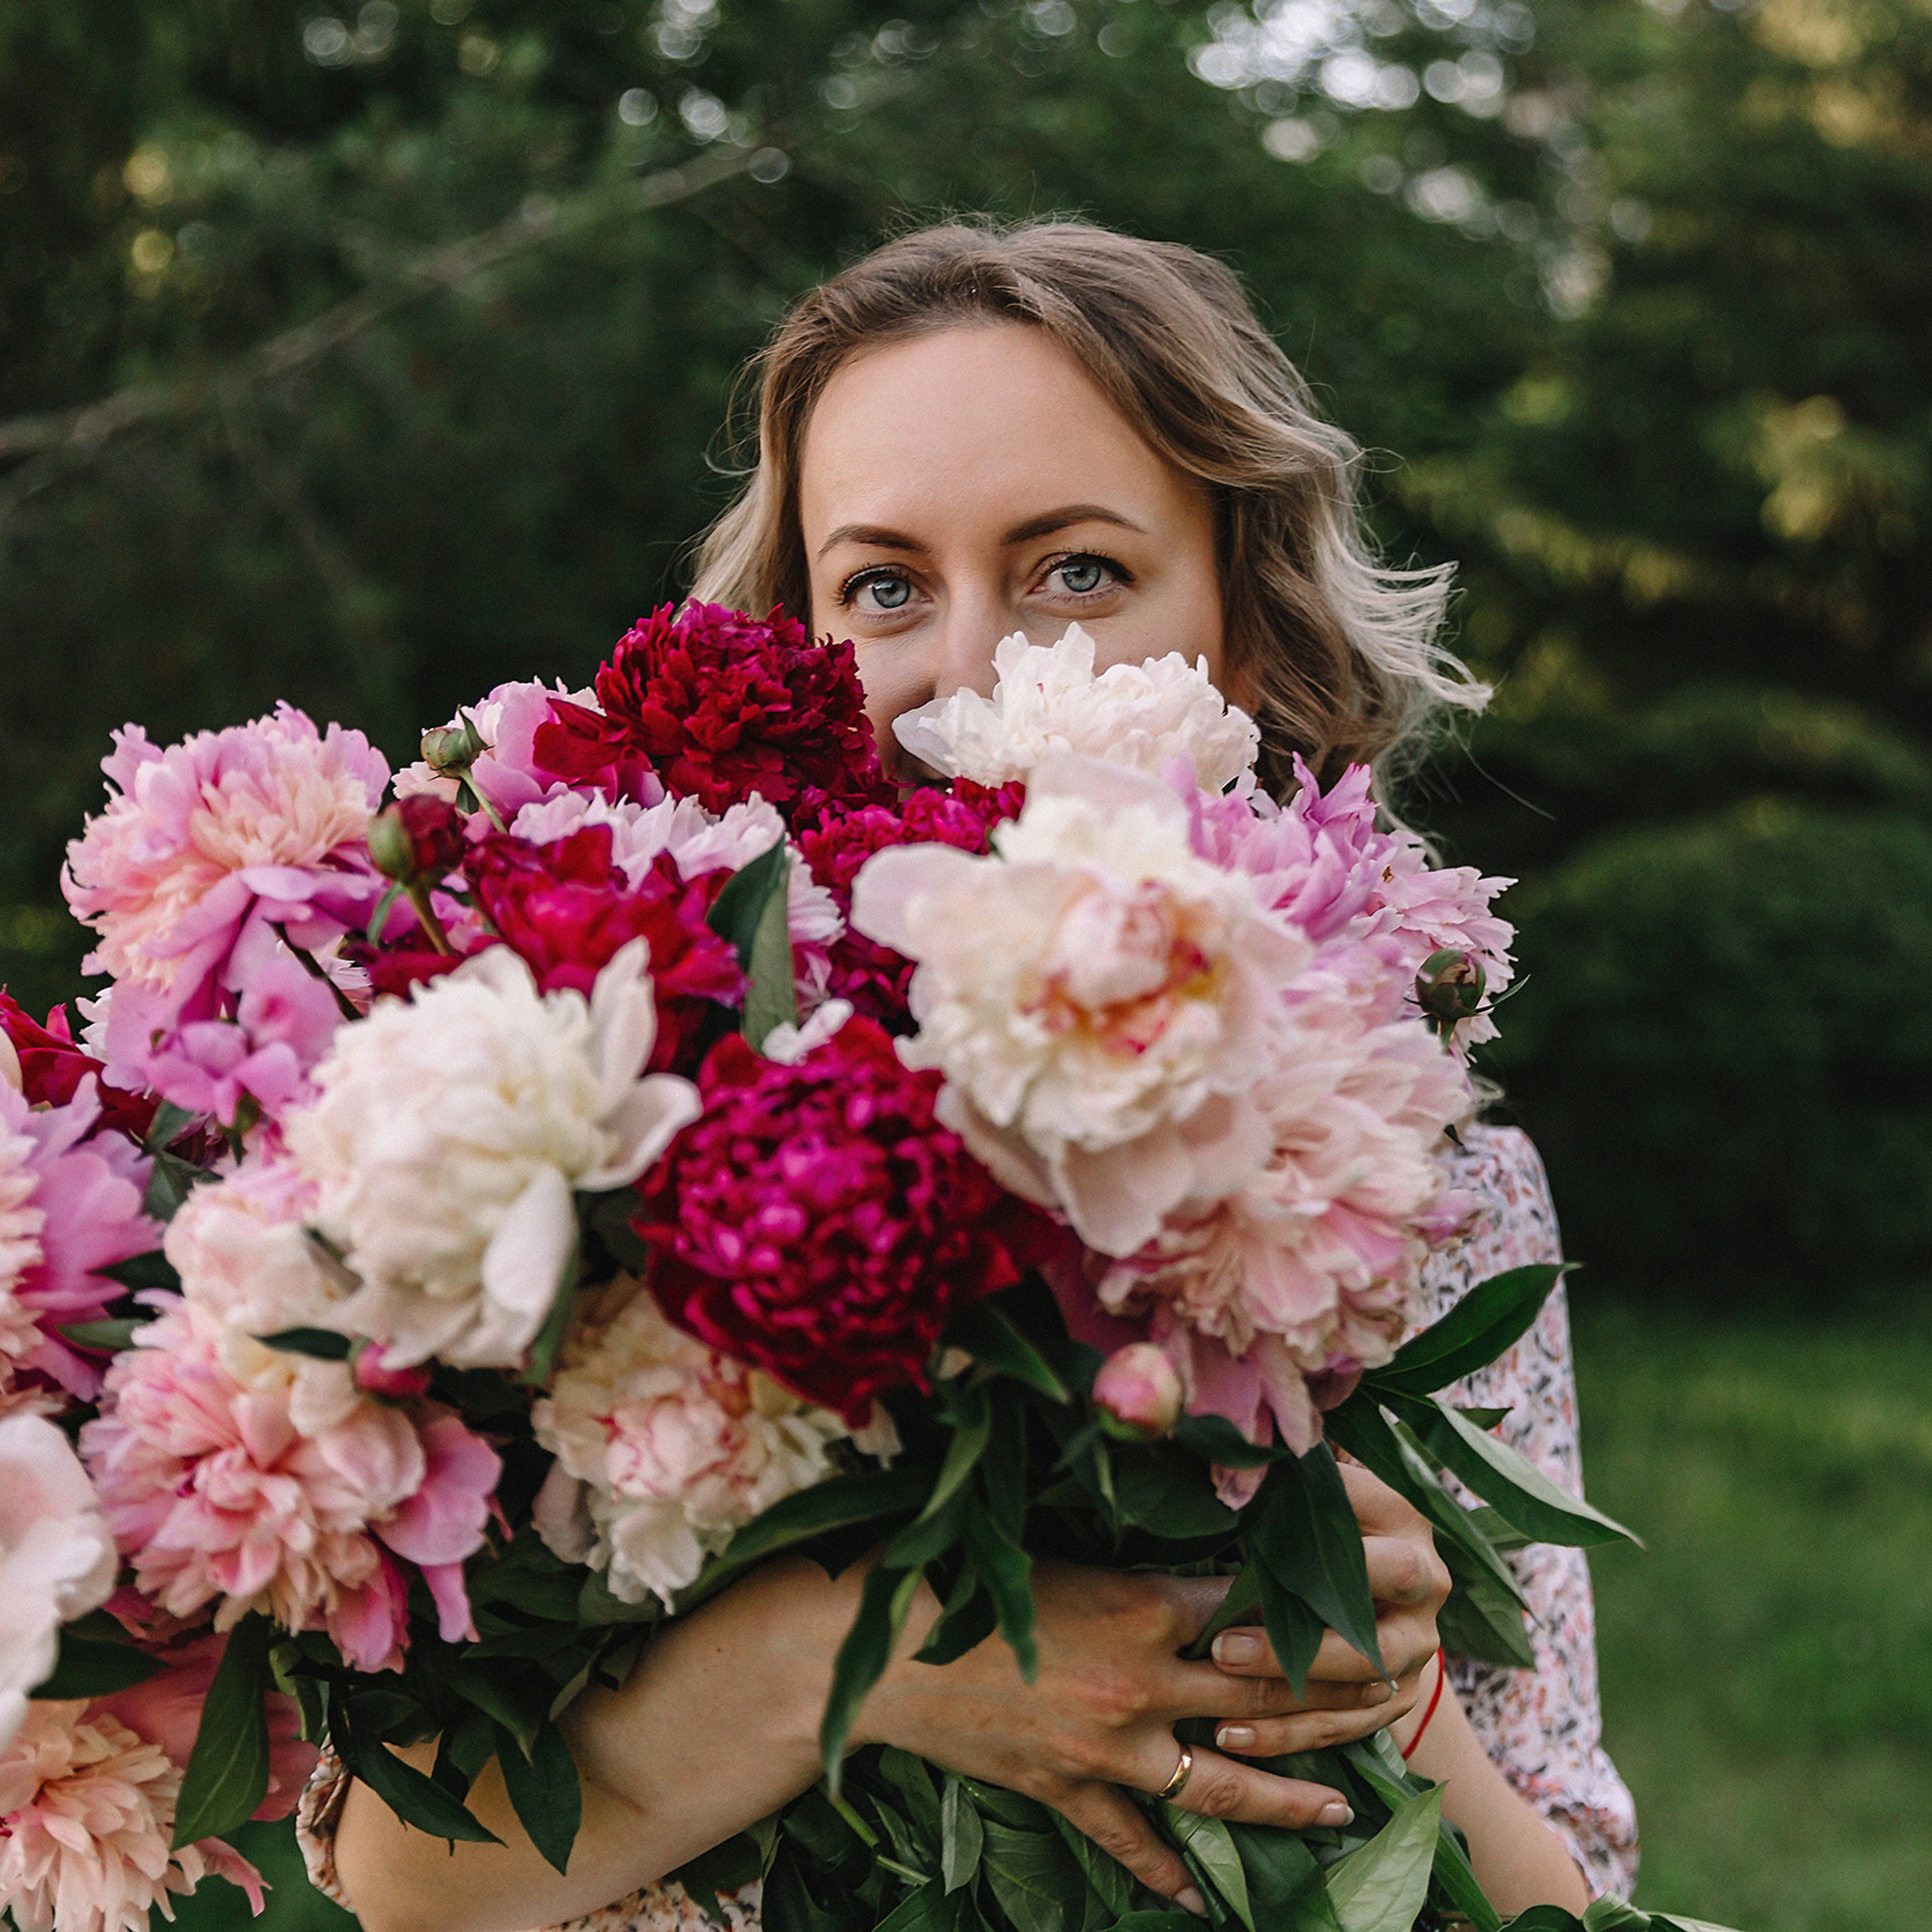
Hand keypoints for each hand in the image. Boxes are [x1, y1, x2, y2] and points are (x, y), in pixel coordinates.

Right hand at [855, 1559, 1374, 1914]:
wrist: (875, 1648)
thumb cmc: (964, 1574)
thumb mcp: (1061, 1548)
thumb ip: (1138, 1566)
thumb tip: (1202, 1561)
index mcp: (1144, 1604)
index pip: (1260, 1617)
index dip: (1321, 1622)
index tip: (1371, 1621)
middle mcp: (1142, 1682)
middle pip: (1264, 1704)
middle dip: (1337, 1709)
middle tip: (1395, 1709)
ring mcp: (1107, 1748)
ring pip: (1223, 1788)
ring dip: (1288, 1803)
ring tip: (1341, 1813)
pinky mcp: (1066, 1792)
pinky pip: (1133, 1845)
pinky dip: (1169, 1874)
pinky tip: (1204, 1902)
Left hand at [1206, 1460, 1451, 1757]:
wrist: (1379, 1585)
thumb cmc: (1319, 1521)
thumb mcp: (1312, 1492)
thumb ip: (1279, 1481)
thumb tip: (1218, 1455)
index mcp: (1402, 1517)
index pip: (1360, 1514)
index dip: (1305, 1525)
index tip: (1240, 1539)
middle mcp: (1425, 1581)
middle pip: (1375, 1611)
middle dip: (1296, 1639)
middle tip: (1223, 1647)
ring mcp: (1419, 1645)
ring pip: (1359, 1680)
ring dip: (1287, 1692)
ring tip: (1219, 1697)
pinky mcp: (1402, 1697)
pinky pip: (1345, 1725)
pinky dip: (1288, 1736)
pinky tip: (1231, 1735)